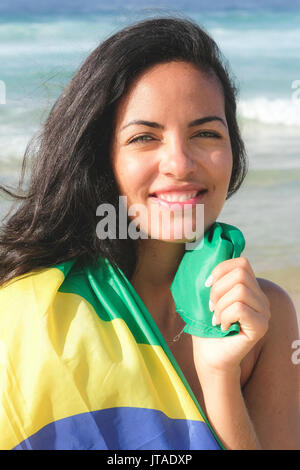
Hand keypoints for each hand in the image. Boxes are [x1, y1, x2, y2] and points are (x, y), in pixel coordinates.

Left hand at [192, 257, 270, 375]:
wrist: (209, 355)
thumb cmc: (206, 326)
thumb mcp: (207, 297)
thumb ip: (213, 278)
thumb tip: (205, 255)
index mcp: (250, 287)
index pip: (242, 263)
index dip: (220, 270)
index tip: (206, 285)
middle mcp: (261, 298)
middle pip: (240, 274)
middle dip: (218, 289)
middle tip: (211, 307)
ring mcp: (264, 312)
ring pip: (240, 291)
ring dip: (220, 305)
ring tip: (216, 318)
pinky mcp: (261, 326)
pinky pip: (240, 308)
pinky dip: (225, 316)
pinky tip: (223, 326)